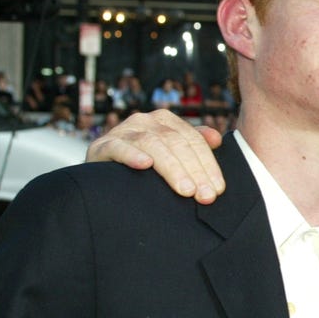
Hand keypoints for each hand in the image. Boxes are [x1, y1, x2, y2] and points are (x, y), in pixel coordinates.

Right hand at [85, 109, 224, 203]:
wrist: (101, 174)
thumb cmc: (142, 165)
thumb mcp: (169, 153)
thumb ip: (192, 145)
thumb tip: (217, 139)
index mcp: (165, 121)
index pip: (193, 140)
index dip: (208, 165)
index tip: (217, 189)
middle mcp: (145, 121)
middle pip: (177, 143)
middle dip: (194, 171)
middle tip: (205, 196)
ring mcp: (124, 131)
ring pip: (153, 144)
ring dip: (172, 168)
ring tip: (185, 189)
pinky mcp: (102, 145)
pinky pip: (119, 147)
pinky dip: (132, 155)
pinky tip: (144, 165)